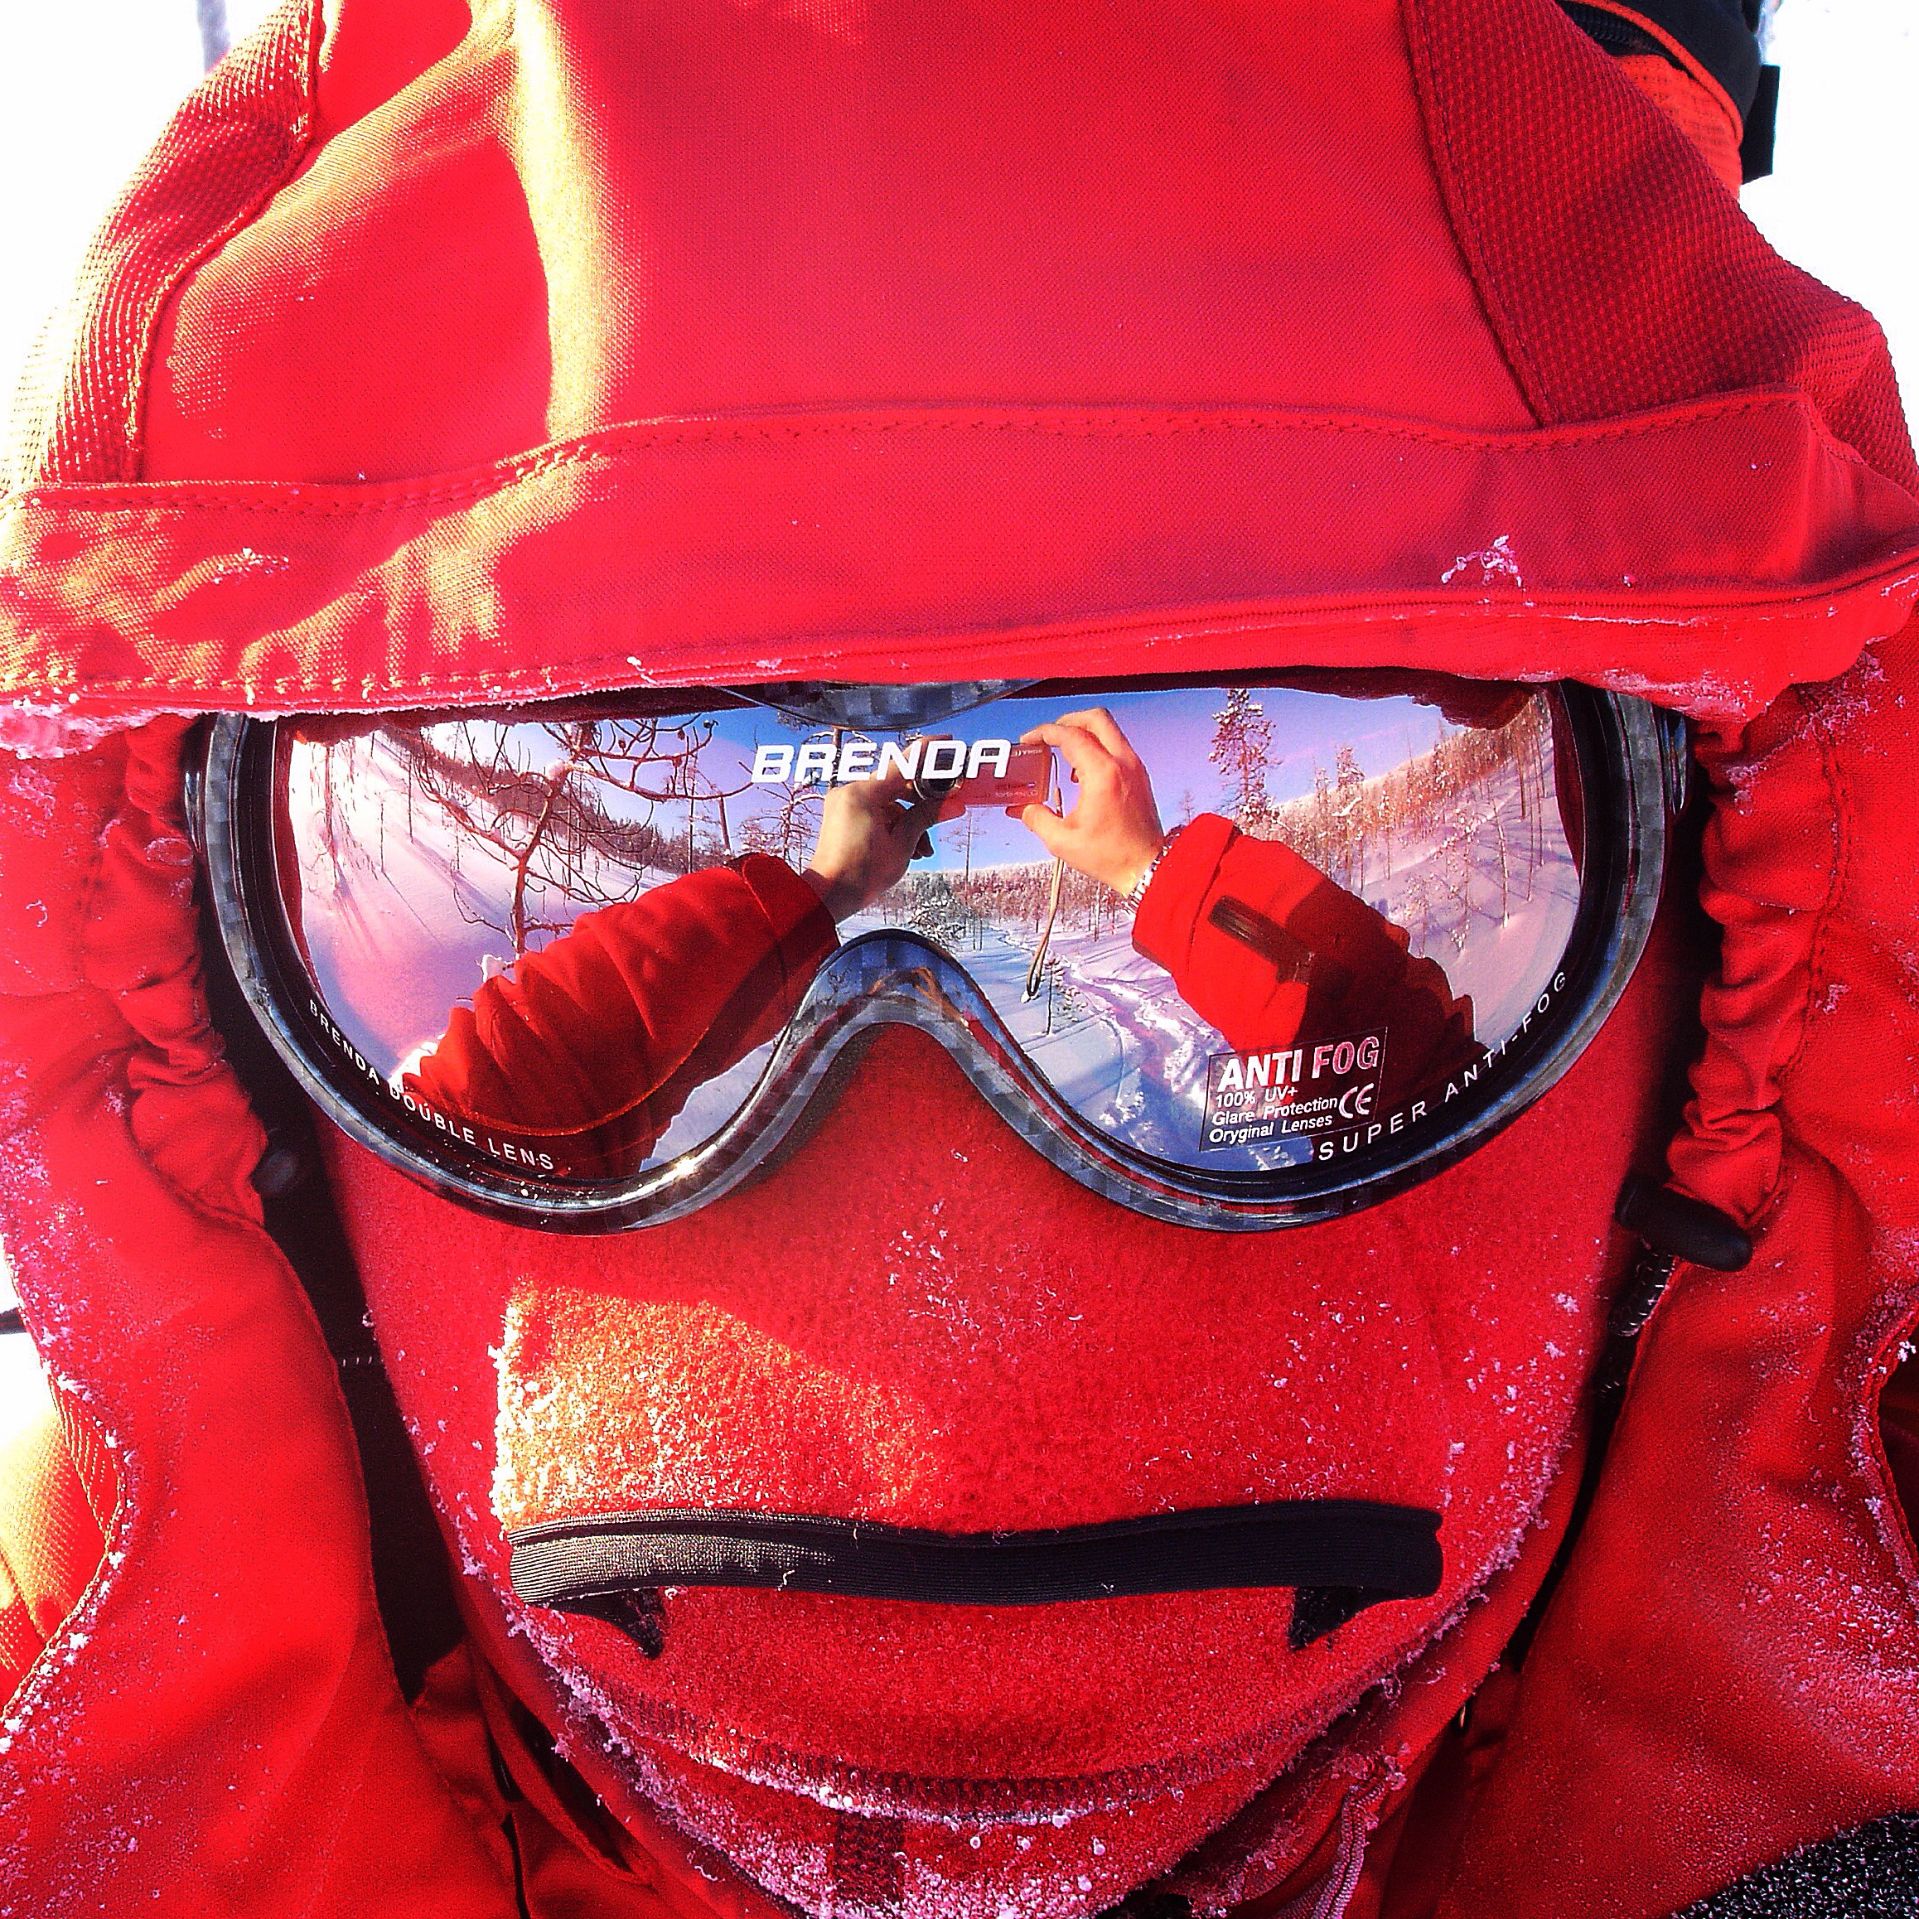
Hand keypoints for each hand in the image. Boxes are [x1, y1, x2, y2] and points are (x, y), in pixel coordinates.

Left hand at [801, 759, 944, 921]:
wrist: (828, 896)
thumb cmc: (861, 874)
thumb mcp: (902, 844)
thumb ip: (926, 817)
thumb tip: (952, 803)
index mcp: (864, 794)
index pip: (903, 763)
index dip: (929, 752)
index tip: (947, 742)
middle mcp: (851, 791)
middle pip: (897, 784)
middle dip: (923, 800)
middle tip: (947, 807)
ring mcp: (845, 803)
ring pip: (889, 802)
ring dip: (910, 820)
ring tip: (924, 847)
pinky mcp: (843, 815)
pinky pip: (876, 811)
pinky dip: (893, 824)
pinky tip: (908, 847)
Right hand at [1015, 708, 1165, 894]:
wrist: (1147, 867)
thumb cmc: (1113, 856)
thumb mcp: (1062, 841)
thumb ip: (1036, 818)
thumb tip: (1024, 808)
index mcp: (1102, 774)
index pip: (1070, 735)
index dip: (1045, 732)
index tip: (1030, 740)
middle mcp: (1123, 763)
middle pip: (1096, 718)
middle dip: (1068, 720)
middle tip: (1050, 734)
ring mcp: (1135, 767)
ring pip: (1109, 730)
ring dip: (1084, 734)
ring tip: (1064, 755)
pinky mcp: (1139, 776)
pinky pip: (1116, 747)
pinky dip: (1097, 748)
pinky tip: (1083, 772)